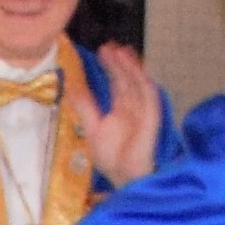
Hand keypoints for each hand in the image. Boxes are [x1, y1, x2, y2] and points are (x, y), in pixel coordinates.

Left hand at [86, 43, 163, 186]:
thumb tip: (73, 89)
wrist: (124, 177)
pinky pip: (149, 98)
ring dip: (131, 68)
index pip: (117, 82)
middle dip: (120, 62)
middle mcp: (134, 107)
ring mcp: (144, 112)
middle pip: (127, 79)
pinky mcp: (151, 119)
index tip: (103, 50)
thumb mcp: (93, 129)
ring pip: (138, 84)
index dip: (112, 66)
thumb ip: (86, 109)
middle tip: (109, 46)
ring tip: (121, 52)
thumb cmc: (112, 158)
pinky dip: (144, 84)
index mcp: (121, 108)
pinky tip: (136, 71)